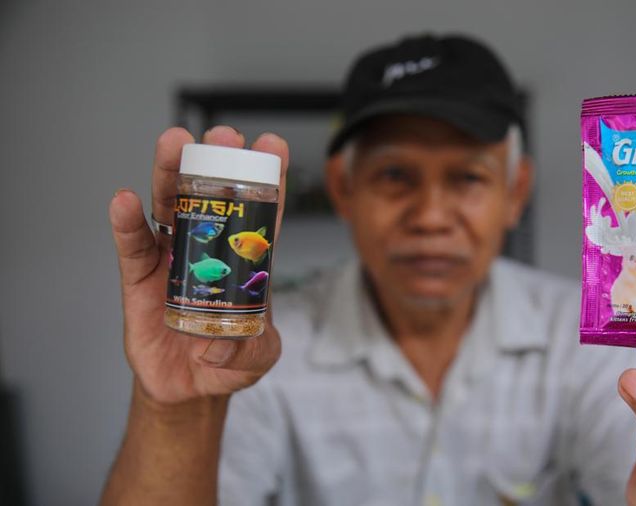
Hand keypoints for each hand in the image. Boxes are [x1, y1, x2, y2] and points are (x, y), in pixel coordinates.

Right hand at [108, 126, 288, 404]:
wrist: (189, 386)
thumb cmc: (229, 359)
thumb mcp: (256, 357)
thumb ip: (249, 350)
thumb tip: (221, 344)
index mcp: (243, 259)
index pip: (259, 213)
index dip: (266, 180)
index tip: (271, 146)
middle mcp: (209, 248)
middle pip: (212, 197)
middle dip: (217, 162)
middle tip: (223, 136)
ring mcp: (173, 258)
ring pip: (171, 207)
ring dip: (172, 173)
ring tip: (174, 143)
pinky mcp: (142, 277)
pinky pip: (133, 244)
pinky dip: (127, 222)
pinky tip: (124, 200)